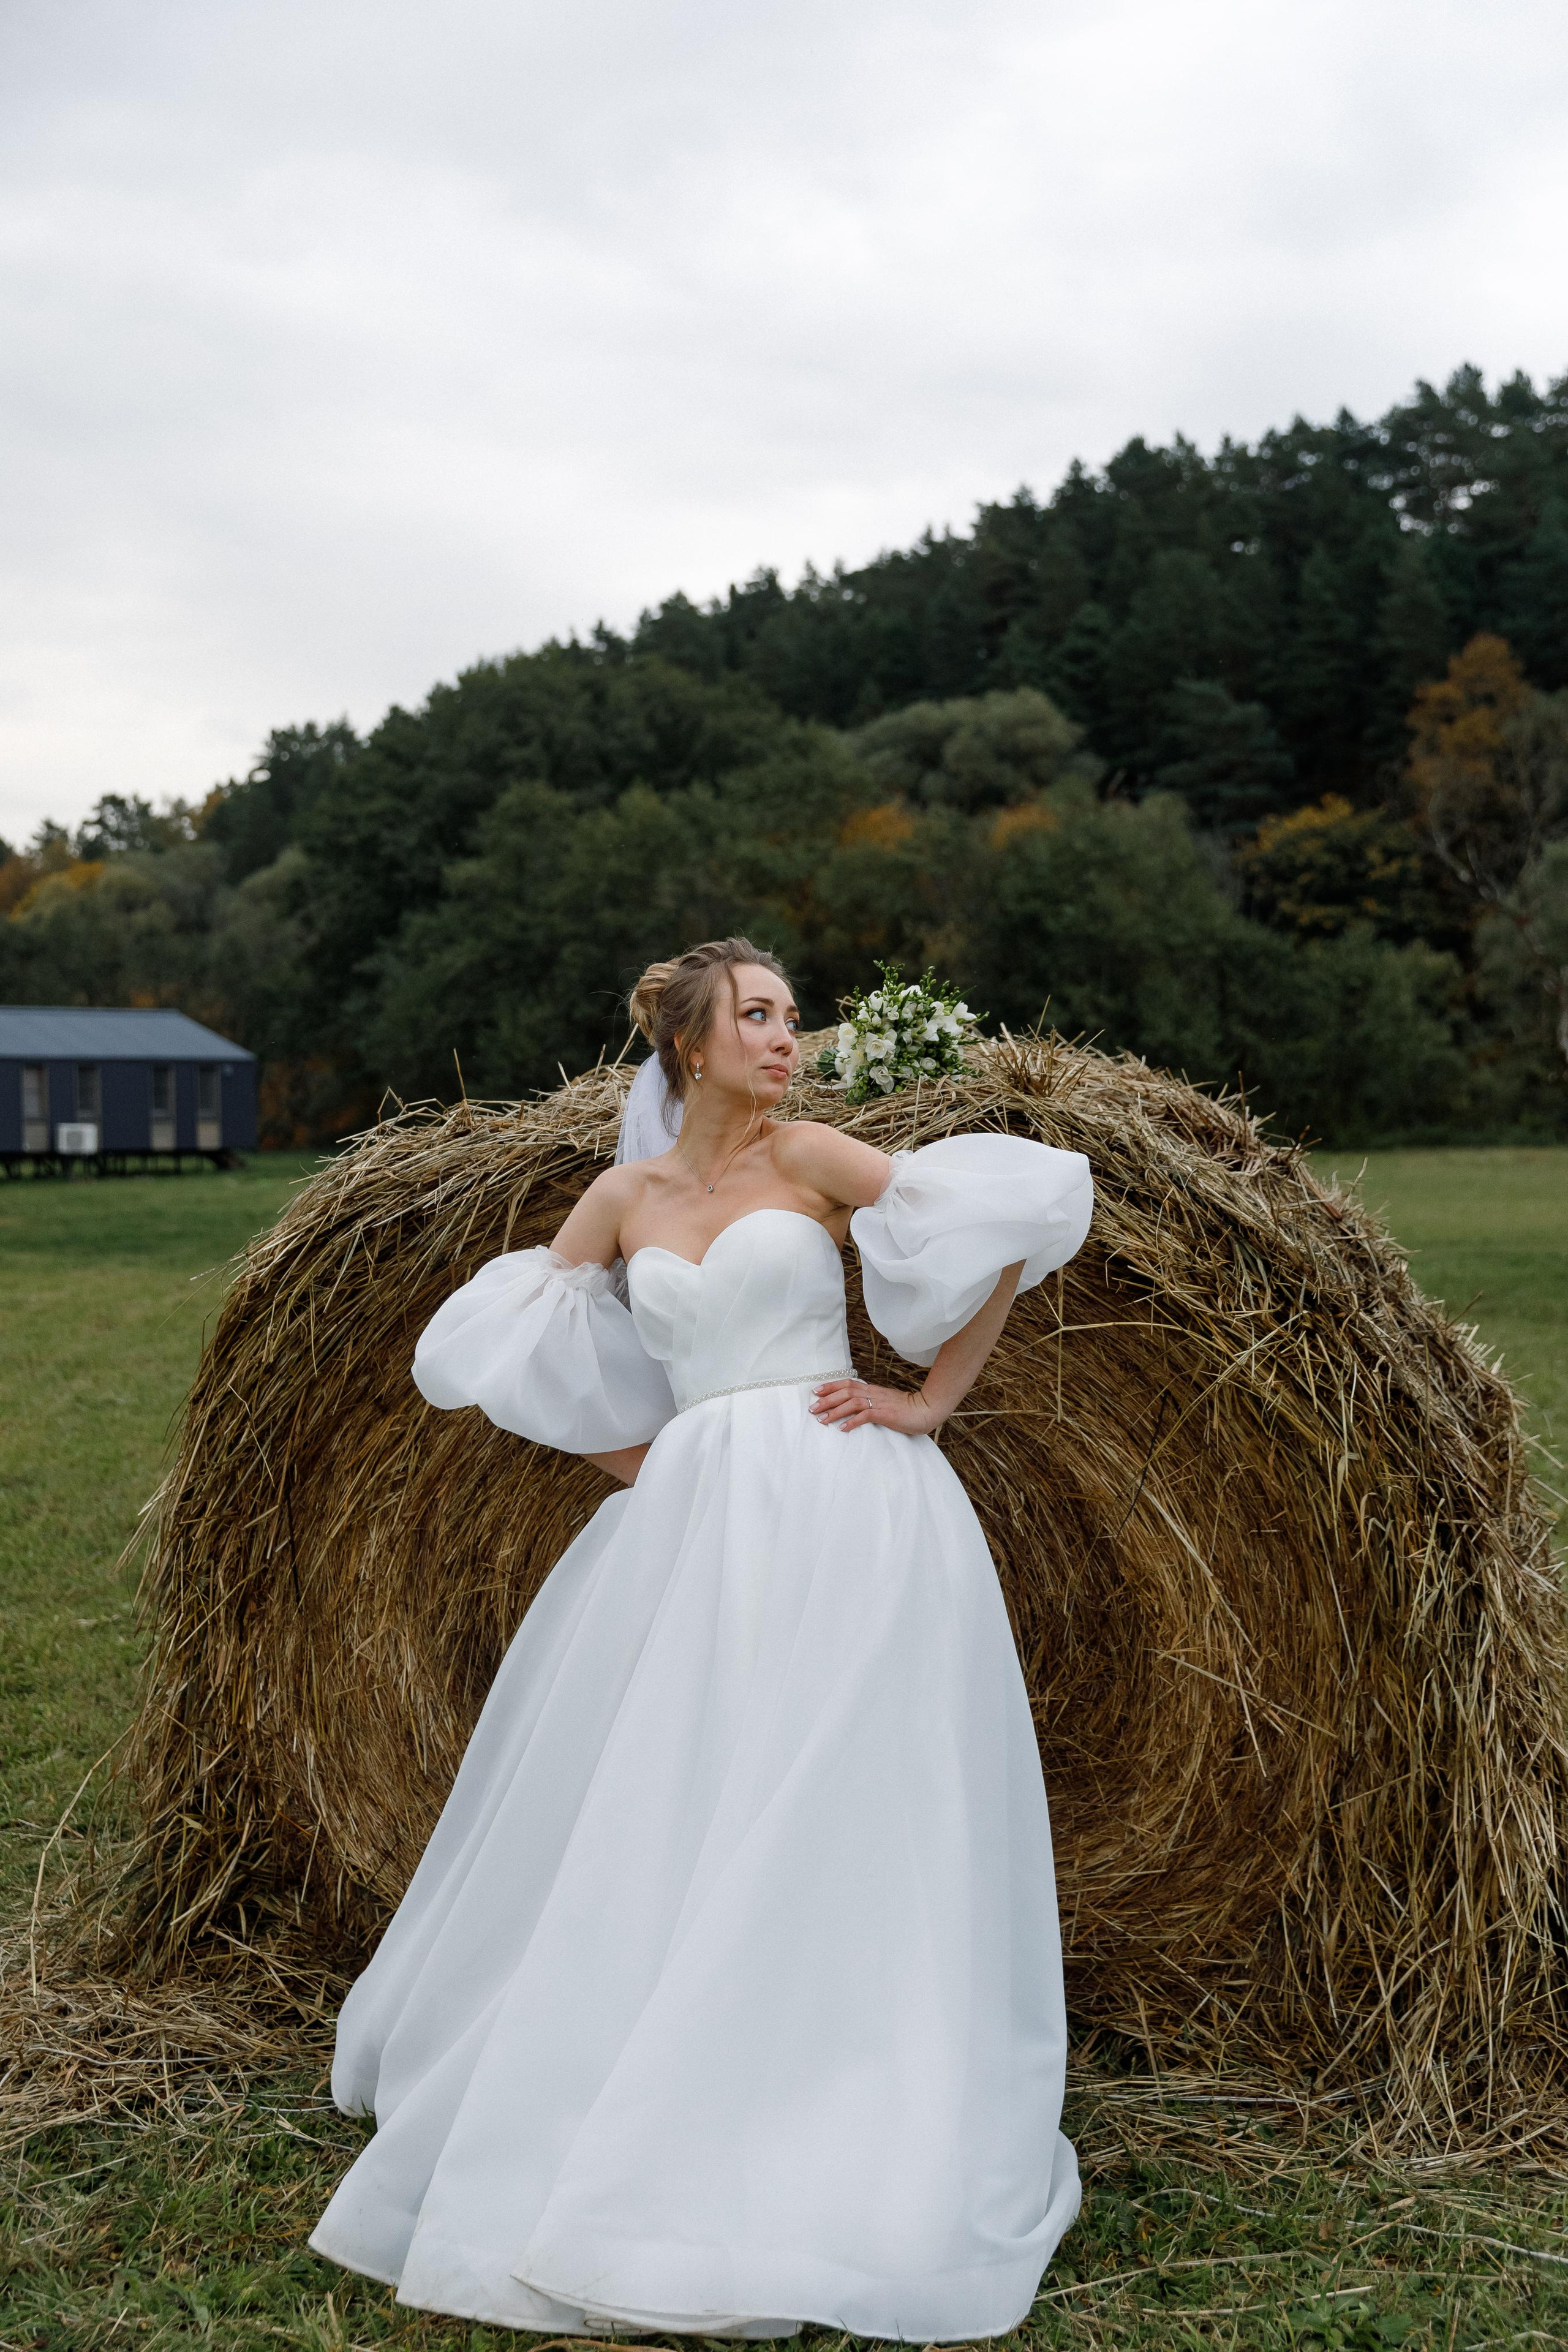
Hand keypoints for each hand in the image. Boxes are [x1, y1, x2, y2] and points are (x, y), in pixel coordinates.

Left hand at [809, 1376, 939, 1436]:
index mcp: (872, 1389)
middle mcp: (873, 1393)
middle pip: (845, 1392)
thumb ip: (872, 1402)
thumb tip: (857, 1407)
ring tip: (822, 1420)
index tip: (816, 1391)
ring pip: (851, 1402)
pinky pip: (865, 1416)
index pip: (847, 1383)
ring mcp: (879, 1402)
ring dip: (835, 1411)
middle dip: (827, 1399)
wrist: (926, 1409)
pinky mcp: (885, 1414)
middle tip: (812, 1408)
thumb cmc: (906, 1408)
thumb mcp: (885, 1401)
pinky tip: (842, 1428)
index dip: (831, 1386)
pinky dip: (851, 1421)